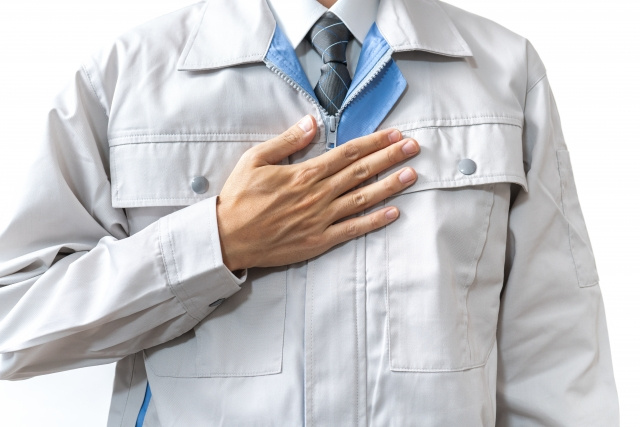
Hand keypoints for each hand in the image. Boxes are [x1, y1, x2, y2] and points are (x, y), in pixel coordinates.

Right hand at [216, 115, 418, 270]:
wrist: (228, 237)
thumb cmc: (239, 197)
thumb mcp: (255, 159)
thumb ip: (287, 141)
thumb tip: (312, 122)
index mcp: (304, 173)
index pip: (347, 153)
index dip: (374, 142)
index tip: (394, 135)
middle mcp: (318, 194)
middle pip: (361, 172)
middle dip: (390, 158)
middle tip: (414, 148)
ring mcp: (321, 219)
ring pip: (362, 198)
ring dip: (390, 186)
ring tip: (412, 175)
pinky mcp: (319, 240)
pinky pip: (352, 229)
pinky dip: (374, 221)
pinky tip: (393, 212)